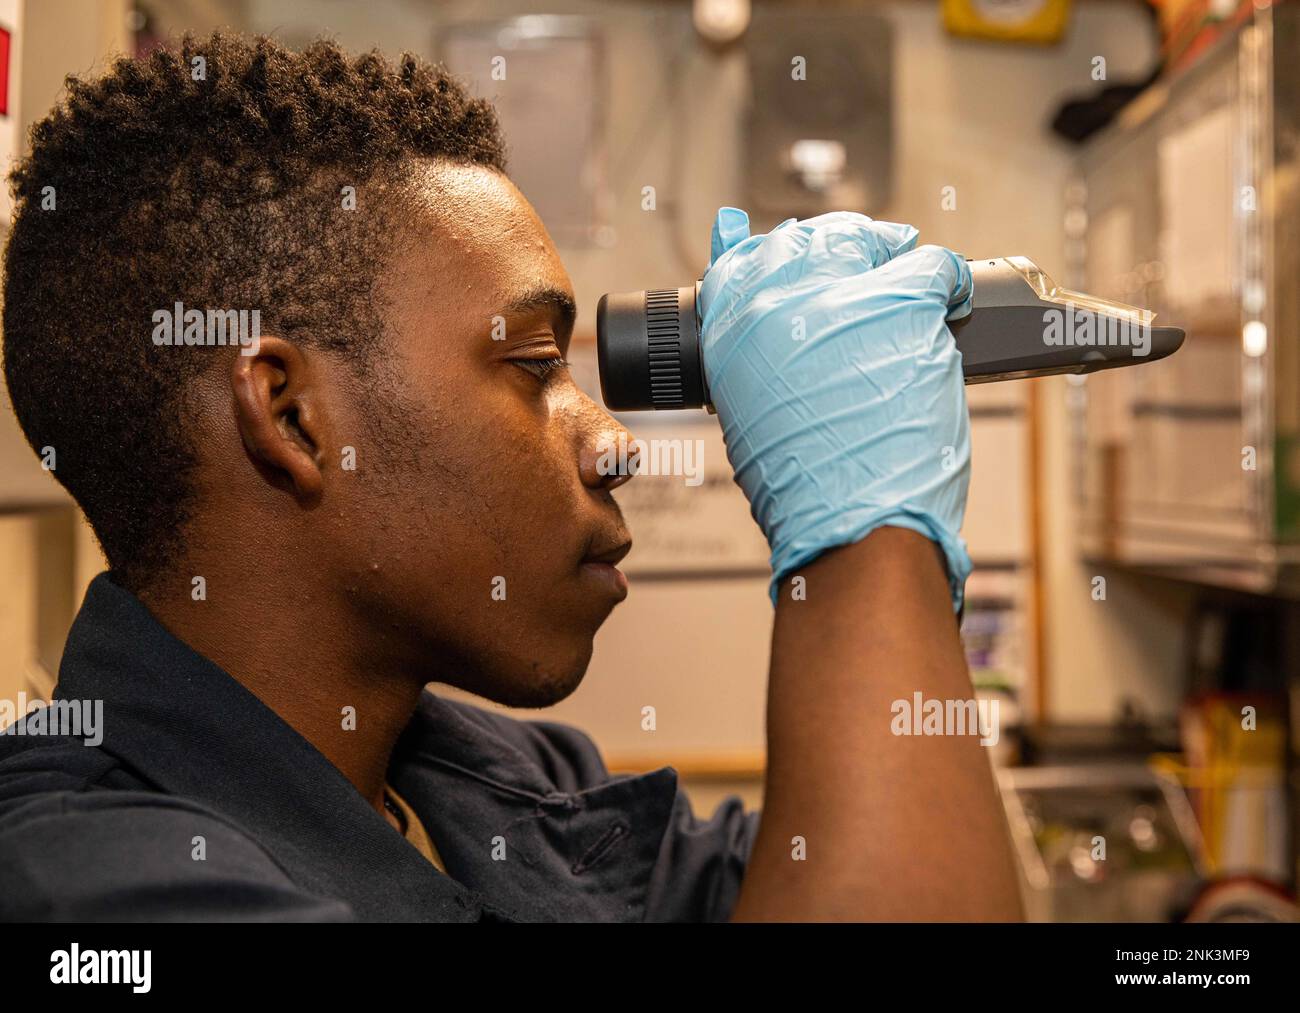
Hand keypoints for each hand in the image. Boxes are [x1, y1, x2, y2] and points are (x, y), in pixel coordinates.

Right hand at [699, 207, 973, 609]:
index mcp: (731, 334)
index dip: (781, 256)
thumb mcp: (751, 422)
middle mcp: (776, 304)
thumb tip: (780, 341)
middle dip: (839, 249)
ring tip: (906, 282)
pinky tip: (953, 296)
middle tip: (866, 266)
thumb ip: (760, 368)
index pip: (745, 261)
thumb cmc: (805, 494)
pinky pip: (934, 266)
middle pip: (809, 242)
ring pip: (868, 243)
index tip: (805, 261)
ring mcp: (840, 299)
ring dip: (889, 260)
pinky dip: (949, 278)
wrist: (852, 526)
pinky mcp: (903, 306)